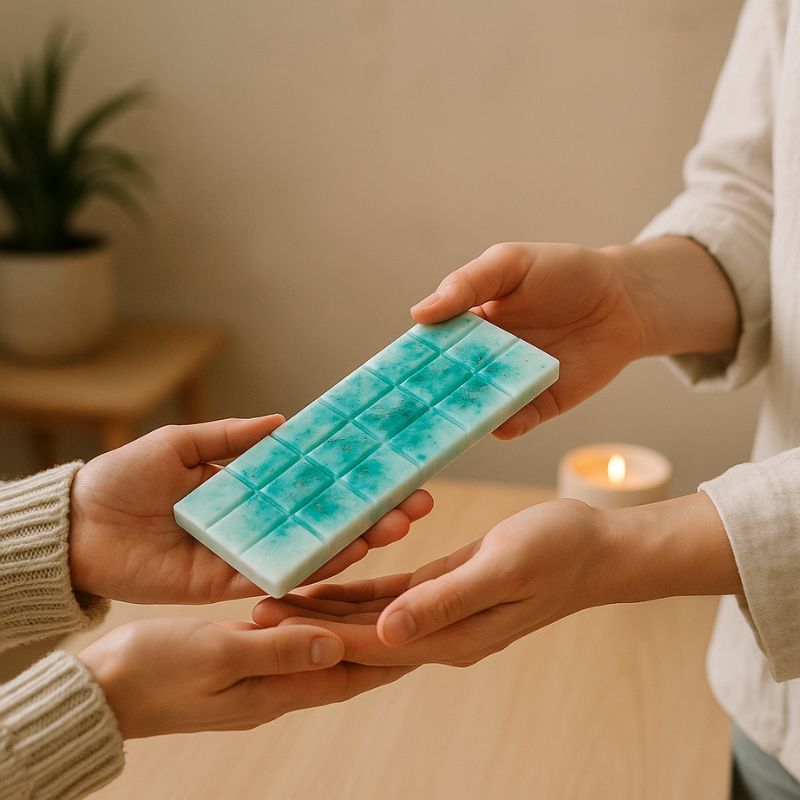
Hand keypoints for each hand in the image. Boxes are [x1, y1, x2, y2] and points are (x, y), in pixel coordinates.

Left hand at [69, 416, 433, 602]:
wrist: (78, 526)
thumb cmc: (123, 476)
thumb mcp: (181, 442)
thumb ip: (232, 436)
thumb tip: (285, 420)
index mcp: (251, 486)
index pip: (314, 483)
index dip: (353, 477)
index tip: (394, 468)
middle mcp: (259, 521)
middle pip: (326, 520)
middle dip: (374, 513)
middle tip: (416, 504)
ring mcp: (248, 553)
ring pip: (313, 551)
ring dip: (357, 541)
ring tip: (396, 526)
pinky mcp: (228, 582)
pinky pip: (278, 576)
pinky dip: (313, 567)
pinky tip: (349, 555)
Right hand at [79, 617, 410, 737]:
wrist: (100, 688)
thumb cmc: (150, 673)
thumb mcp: (216, 656)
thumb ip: (276, 651)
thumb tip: (335, 647)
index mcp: (274, 691)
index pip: (350, 675)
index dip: (390, 656)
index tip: (427, 635)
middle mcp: (274, 686)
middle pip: (342, 660)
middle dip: (380, 637)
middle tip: (416, 610)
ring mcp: (256, 674)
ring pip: (318, 645)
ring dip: (349, 625)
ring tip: (382, 598)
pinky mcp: (238, 659)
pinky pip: (289, 635)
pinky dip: (311, 617)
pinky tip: (320, 596)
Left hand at [252, 499, 609, 666]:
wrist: (595, 549)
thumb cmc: (557, 553)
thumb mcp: (501, 568)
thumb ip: (445, 602)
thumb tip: (387, 633)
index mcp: (450, 637)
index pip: (367, 645)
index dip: (315, 635)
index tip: (268, 625)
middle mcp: (440, 633)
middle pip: (359, 637)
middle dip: (307, 626)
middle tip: (252, 610)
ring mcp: (441, 615)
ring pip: (369, 618)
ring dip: (325, 610)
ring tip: (277, 596)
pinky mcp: (443, 590)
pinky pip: (390, 594)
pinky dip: (357, 589)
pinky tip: (329, 578)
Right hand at [410, 242, 645, 437]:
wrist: (623, 298)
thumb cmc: (564, 272)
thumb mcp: (511, 264)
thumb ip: (467, 284)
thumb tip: (419, 314)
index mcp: (467, 326)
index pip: (430, 347)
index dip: (407, 361)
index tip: (382, 376)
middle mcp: (483, 361)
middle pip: (448, 385)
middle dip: (426, 399)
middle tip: (401, 413)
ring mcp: (511, 385)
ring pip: (478, 407)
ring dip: (461, 417)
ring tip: (443, 426)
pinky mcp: (541, 405)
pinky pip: (518, 421)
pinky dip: (506, 425)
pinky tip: (499, 425)